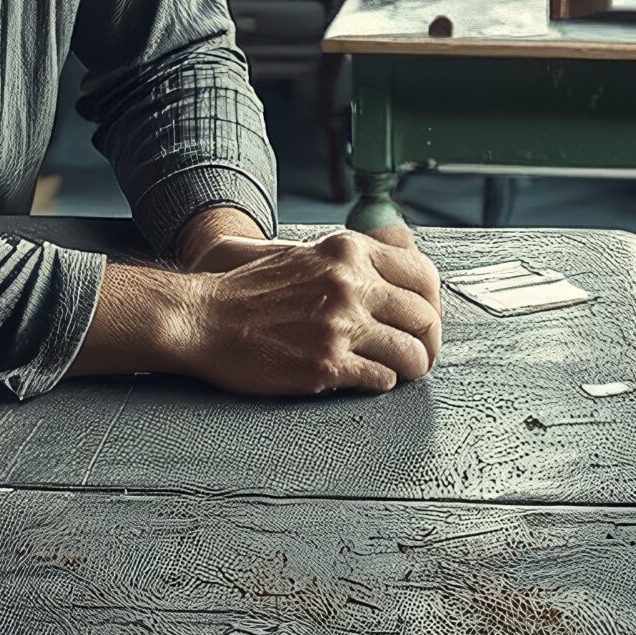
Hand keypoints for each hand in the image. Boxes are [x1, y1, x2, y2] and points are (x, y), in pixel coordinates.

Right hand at [181, 227, 442, 395]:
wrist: (203, 319)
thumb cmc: (251, 292)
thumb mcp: (308, 255)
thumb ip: (353, 260)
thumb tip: (403, 261)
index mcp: (348, 251)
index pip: (422, 274)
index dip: (432, 304)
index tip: (425, 321)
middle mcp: (350, 283)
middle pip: (424, 317)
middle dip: (428, 342)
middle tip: (420, 355)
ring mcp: (340, 325)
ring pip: (410, 353)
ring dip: (411, 368)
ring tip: (399, 372)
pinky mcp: (327, 364)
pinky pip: (381, 379)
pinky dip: (381, 383)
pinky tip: (364, 378)